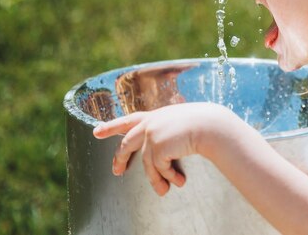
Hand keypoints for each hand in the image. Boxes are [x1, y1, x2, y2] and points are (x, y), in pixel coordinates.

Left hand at [93, 102, 229, 195]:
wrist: (211, 126)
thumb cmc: (204, 124)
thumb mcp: (182, 123)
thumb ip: (168, 130)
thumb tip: (162, 151)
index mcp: (156, 115)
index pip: (130, 120)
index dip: (112, 126)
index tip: (96, 131)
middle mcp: (150, 123)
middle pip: (127, 143)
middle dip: (119, 158)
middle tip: (116, 172)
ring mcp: (151, 134)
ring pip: (147, 164)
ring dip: (156, 179)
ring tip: (164, 191)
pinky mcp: (156, 147)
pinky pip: (159, 168)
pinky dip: (169, 177)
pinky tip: (179, 181)